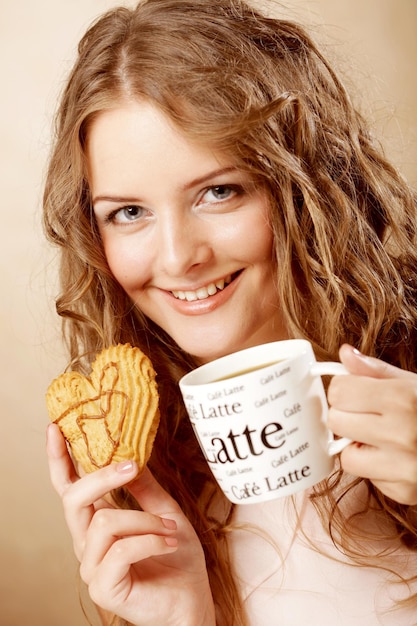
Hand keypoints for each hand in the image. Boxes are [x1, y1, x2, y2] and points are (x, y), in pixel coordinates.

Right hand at [46, 424, 215, 625]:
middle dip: (103, 478)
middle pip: (74, 499)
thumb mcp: (165, 511)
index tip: (56, 428)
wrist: (193, 600)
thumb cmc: (178, 557)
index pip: (69, 487)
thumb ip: (145, 488)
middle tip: (132, 465)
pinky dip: (150, 540)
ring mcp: (92, 566)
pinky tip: (170, 543)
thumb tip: (132, 456)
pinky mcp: (103, 587)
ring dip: (145, 521)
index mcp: (98, 521)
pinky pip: (120, 550)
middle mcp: (87, 542)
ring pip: (104, 522)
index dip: (60, 459)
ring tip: (171, 530)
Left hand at [327, 345, 416, 504]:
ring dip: (357, 446)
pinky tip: (395, 456)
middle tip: (368, 414)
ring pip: (346, 456)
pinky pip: (368, 478)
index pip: (339, 391)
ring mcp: (404, 466)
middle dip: (347, 415)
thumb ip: (376, 370)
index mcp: (401, 399)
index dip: (344, 389)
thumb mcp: (413, 383)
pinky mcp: (405, 491)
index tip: (356, 391)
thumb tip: (345, 353)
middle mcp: (402, 433)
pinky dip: (375, 467)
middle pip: (337, 421)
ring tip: (379, 437)